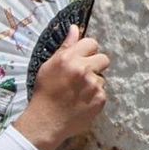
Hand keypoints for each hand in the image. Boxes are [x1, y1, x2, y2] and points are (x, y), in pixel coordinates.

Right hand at [14, 24, 109, 149]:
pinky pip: (102, 92)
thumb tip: (75, 28)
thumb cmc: (44, 92)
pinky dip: (94, 96)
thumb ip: (66, 47)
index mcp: (69, 58)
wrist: (46, 121)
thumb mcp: (49, 66)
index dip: (87, 51)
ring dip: (94, 83)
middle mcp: (83, 69)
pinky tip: (82, 102)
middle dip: (95, 65)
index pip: (92, 43)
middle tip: (83, 76)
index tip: (81, 59)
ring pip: (102, 78)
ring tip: (78, 92)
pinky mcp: (100, 99)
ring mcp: (94, 85)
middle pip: (103, 59)